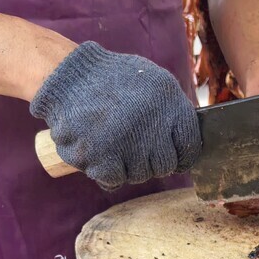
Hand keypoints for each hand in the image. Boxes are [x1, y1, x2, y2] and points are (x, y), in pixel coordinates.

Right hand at [30, 41, 200, 189]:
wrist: (68, 77)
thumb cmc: (115, 81)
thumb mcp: (156, 85)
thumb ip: (176, 113)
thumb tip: (189, 149)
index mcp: (169, 104)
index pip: (190, 148)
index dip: (182, 154)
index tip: (171, 152)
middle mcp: (150, 124)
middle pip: (165, 166)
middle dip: (153, 159)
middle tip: (135, 143)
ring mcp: (125, 143)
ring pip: (140, 175)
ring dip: (129, 165)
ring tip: (115, 141)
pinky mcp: (99, 158)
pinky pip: (115, 180)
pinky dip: (108, 172)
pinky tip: (102, 152)